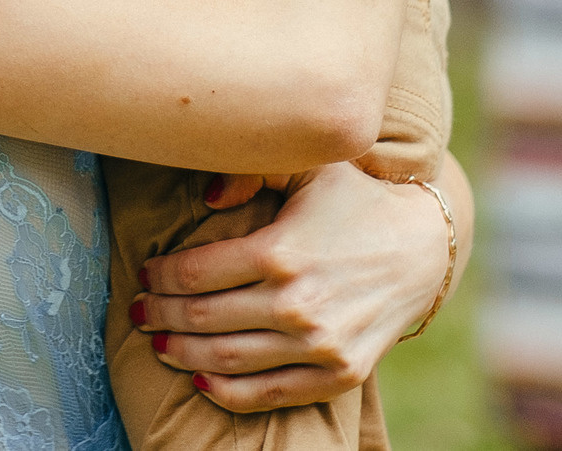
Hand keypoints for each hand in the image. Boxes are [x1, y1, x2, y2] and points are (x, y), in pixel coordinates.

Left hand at [133, 158, 466, 410]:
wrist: (422, 249)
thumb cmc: (355, 200)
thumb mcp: (309, 168)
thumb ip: (252, 171)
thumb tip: (205, 197)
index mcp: (280, 251)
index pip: (195, 273)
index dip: (159, 277)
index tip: (145, 274)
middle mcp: (296, 303)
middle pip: (203, 318)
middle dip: (161, 316)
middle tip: (138, 312)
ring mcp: (318, 344)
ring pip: (227, 360)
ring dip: (183, 355)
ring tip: (159, 344)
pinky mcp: (338, 373)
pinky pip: (269, 393)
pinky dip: (228, 392)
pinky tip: (202, 379)